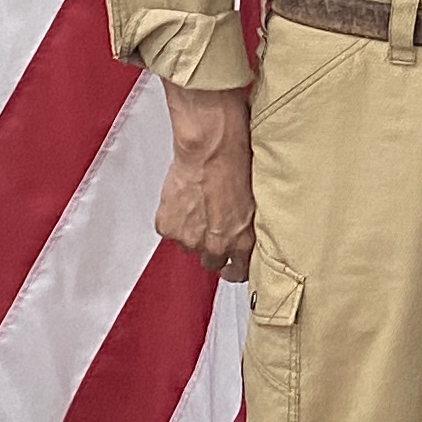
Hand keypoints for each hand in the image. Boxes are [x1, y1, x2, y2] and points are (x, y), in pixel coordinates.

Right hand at [154, 82, 254, 283]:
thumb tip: (244, 230)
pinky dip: (173, 219)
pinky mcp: (168, 227)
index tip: (233, 266)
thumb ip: (246, 225)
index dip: (235, 268)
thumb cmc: (236, 165)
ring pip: (188, 246)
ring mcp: (189, 239)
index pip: (239, 272)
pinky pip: (169, 231)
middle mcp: (215, 246)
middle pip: (211, 262)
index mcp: (242, 241)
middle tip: (211, 228)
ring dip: (191, 232)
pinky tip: (183, 200)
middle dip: (211, 249)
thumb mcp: (253, 201)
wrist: (211, 149)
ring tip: (197, 207)